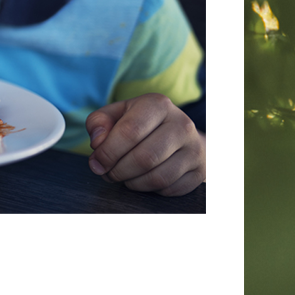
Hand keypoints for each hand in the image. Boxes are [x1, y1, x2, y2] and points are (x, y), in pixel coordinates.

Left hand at [85, 93, 204, 195]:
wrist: (182, 136)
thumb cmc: (143, 125)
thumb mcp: (119, 115)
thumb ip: (99, 122)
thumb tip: (98, 142)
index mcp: (159, 105)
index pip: (130, 131)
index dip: (108, 152)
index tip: (97, 162)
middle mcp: (181, 125)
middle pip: (144, 158)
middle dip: (118, 171)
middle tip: (109, 173)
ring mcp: (193, 149)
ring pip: (157, 178)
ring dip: (132, 183)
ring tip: (124, 176)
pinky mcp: (197, 172)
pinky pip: (168, 189)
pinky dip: (149, 190)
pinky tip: (143, 179)